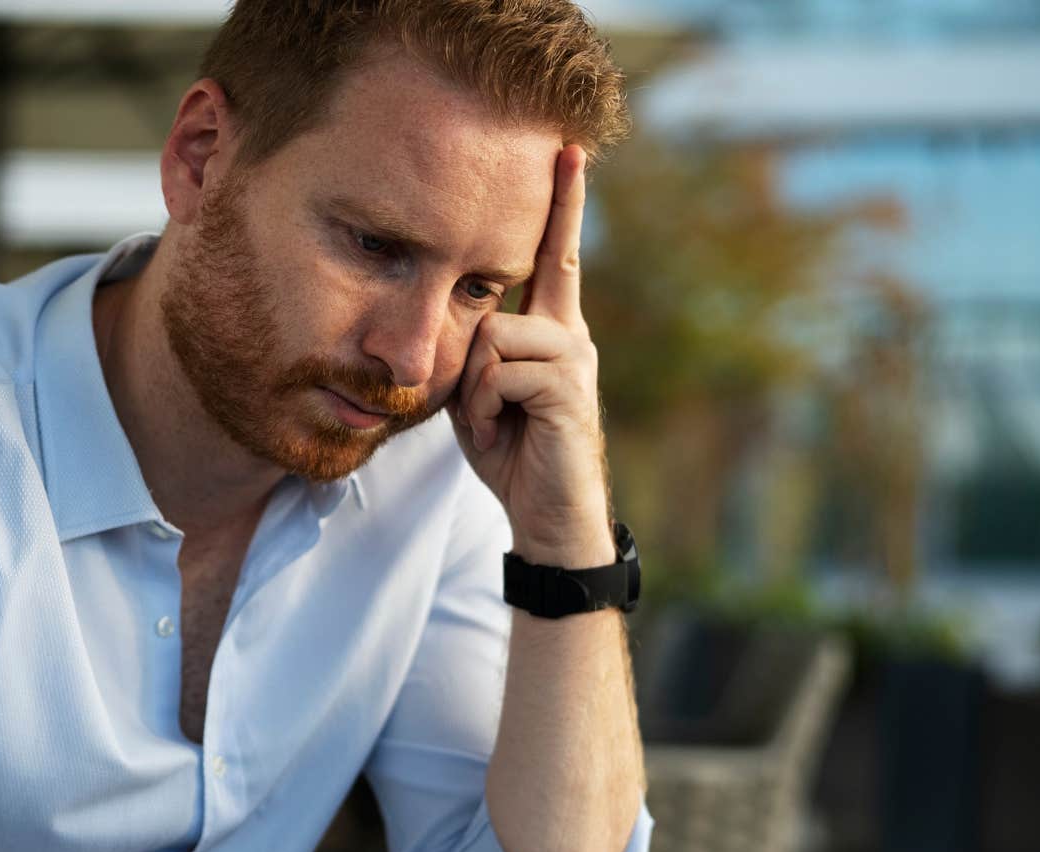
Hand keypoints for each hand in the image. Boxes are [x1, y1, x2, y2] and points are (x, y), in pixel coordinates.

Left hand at [450, 144, 612, 567]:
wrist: (548, 515)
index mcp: (551, 329)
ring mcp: (575, 359)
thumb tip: (464, 321)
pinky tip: (505, 434)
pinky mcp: (569, 389)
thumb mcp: (478, 394)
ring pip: (494, 337)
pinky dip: (487, 409)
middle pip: (511, 294)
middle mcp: (571, 334)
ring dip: (476, 390)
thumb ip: (473, 349)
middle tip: (501, 384)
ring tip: (496, 423)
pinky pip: (501, 373)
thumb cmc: (511, 452)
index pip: (554, 254)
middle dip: (489, 338)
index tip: (565, 148)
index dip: (562, 203)